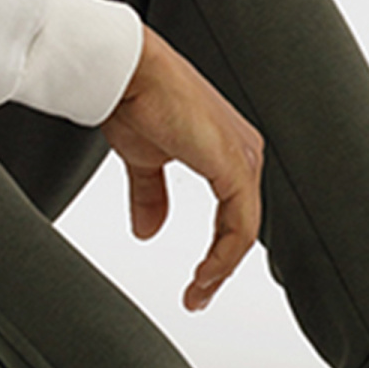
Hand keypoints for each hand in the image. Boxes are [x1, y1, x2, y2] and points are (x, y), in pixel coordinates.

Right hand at [99, 28, 264, 310]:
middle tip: (198, 295)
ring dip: (221, 267)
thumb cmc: (134, 98)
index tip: (198, 281)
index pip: (235, 210)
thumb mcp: (144, 158)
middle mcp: (243, 151)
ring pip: (244, 229)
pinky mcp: (233, 166)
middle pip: (243, 223)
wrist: (124, 71)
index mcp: (227, 148)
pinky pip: (239, 225)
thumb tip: (147, 230)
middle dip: (221, 266)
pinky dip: (223, 256)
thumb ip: (151, 195)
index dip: (219, 250)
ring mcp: (242, 158)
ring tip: (197, 292)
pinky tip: (204, 274)